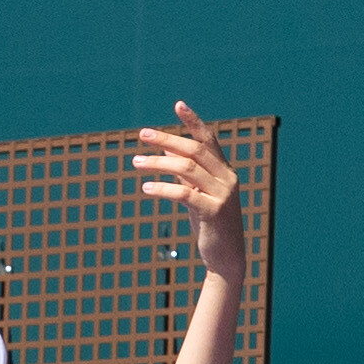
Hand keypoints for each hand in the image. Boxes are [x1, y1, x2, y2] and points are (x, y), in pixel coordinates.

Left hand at [132, 100, 242, 254]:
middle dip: (167, 140)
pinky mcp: (214, 213)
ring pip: (187, 169)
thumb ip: (188, 178)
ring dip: (158, 163)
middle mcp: (228, 178)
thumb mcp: (199, 197)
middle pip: (194, 150)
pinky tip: (146, 189)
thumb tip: (166, 158)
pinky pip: (185, 194)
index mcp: (225, 171)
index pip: (209, 140)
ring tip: (136, 162)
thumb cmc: (211, 226)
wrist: (227, 259)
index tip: (178, 104)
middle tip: (142, 134)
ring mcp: (223, 195)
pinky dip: (164, 189)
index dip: (193, 121)